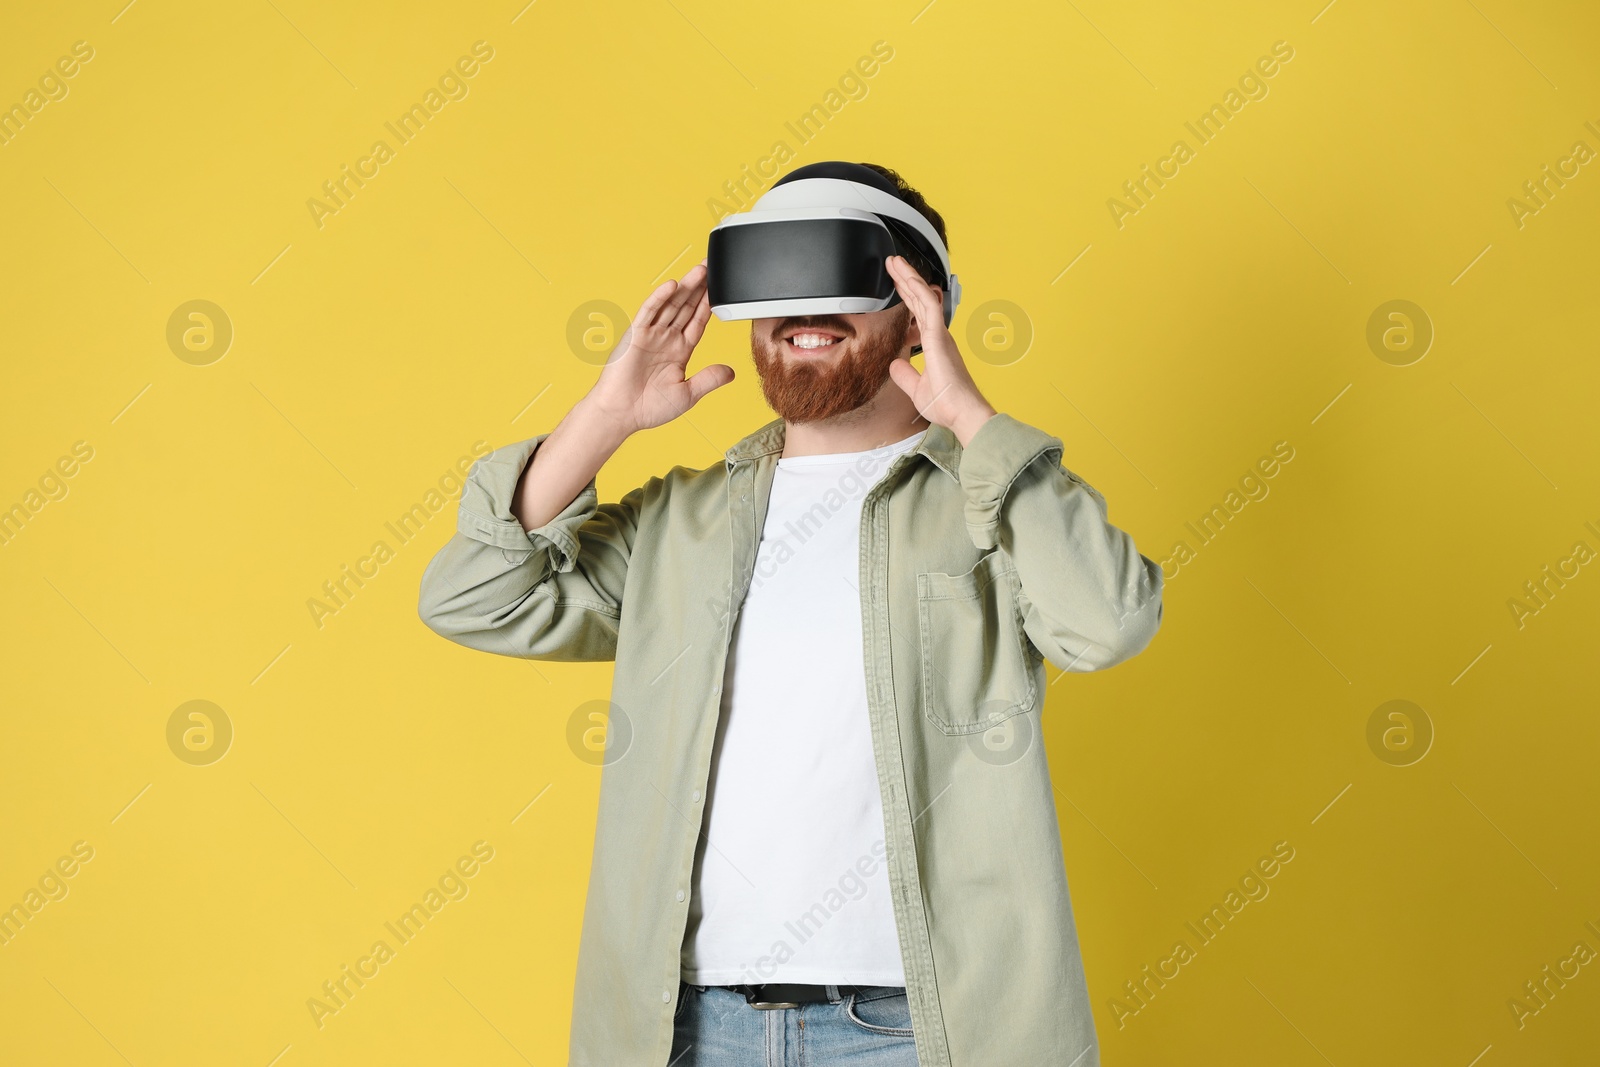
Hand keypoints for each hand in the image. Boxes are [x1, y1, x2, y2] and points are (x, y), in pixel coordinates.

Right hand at [583, 260, 733, 436]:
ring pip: (671, 304)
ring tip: (700, 270)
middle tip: (712, 268)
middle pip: (687, 307)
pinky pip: (649, 311)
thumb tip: (731, 372)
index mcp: (679, 351)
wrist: (620, 414)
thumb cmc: (649, 407)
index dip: (709, 305)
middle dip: (699, 288)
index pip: (698, 322)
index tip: (720, 289)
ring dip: (685, 287)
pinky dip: (660, 297)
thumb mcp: (687, 394)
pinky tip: (673, 285)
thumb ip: (709, 380)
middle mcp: (666, 339)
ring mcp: (651, 335)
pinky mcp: (636, 334)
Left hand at [883, 256, 995, 445]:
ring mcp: (940, 335)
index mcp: (935, 345)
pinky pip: (929, 308)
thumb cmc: (948, 404)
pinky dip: (918, 291)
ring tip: (895, 263)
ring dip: (909, 278)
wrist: (962, 414)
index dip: (906, 296)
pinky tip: (908, 278)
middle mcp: (939, 336)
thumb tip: (894, 363)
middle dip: (905, 280)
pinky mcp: (940, 338)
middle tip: (893, 264)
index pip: (917, 314)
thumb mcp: (917, 389)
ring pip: (923, 297)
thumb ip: (905, 375)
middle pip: (919, 301)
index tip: (896, 283)